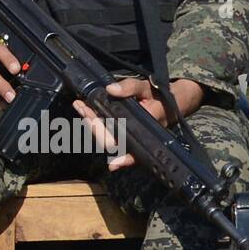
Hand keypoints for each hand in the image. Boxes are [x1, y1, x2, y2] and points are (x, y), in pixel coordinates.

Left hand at [73, 77, 203, 169]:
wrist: (168, 100)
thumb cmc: (157, 96)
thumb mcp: (146, 88)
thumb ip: (130, 88)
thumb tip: (110, 90)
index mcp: (143, 130)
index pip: (130, 148)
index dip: (120, 154)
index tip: (111, 162)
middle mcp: (134, 138)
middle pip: (110, 142)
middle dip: (95, 126)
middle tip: (84, 108)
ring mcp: (126, 136)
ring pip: (105, 138)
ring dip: (91, 123)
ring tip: (81, 106)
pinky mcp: (120, 132)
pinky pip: (104, 132)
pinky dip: (92, 122)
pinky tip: (82, 111)